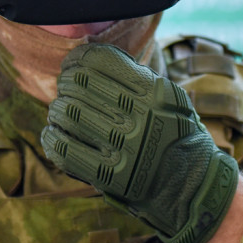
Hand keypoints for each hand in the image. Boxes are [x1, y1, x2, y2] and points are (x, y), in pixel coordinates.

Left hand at [41, 43, 238, 242]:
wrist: (190, 183)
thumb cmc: (175, 134)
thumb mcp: (169, 96)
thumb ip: (136, 76)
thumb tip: (90, 58)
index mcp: (152, 92)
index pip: (99, 60)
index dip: (78, 58)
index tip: (72, 64)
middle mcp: (137, 117)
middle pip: (78, 83)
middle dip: (66, 81)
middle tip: (65, 87)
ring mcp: (121, 147)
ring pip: (67, 113)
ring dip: (58, 108)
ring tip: (61, 111)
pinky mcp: (107, 175)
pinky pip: (63, 149)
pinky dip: (52, 137)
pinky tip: (54, 133)